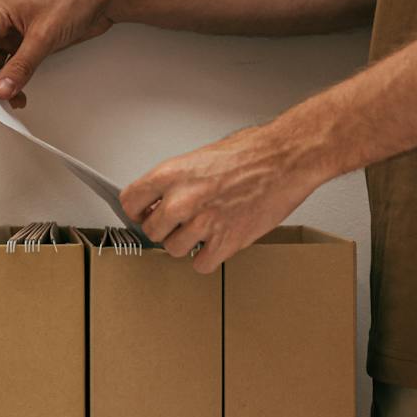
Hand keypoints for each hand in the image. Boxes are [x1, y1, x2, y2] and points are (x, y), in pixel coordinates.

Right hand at [0, 0, 116, 106]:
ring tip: (10, 99)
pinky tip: (17, 93)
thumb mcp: (44, 36)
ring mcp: (9, 32)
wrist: (98, 0)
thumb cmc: (73, 1)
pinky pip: (6, 66)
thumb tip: (2, 88)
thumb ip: (21, 66)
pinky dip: (8, 81)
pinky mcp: (22, 43)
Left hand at [120, 123, 329, 273]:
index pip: (130, 202)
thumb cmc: (251, 152)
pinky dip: (208, 258)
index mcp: (171, 174)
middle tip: (182, 221)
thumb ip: (177, 181)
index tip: (146, 213)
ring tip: (205, 228)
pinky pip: (201, 264)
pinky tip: (217, 243)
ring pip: (173, 250)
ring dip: (186, 244)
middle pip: (151, 231)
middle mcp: (182, 200)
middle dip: (165, 228)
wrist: (286, 159)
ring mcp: (203, 223)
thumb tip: (162, 199)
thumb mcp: (201, 157)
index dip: (138, 210)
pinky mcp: (226, 242)